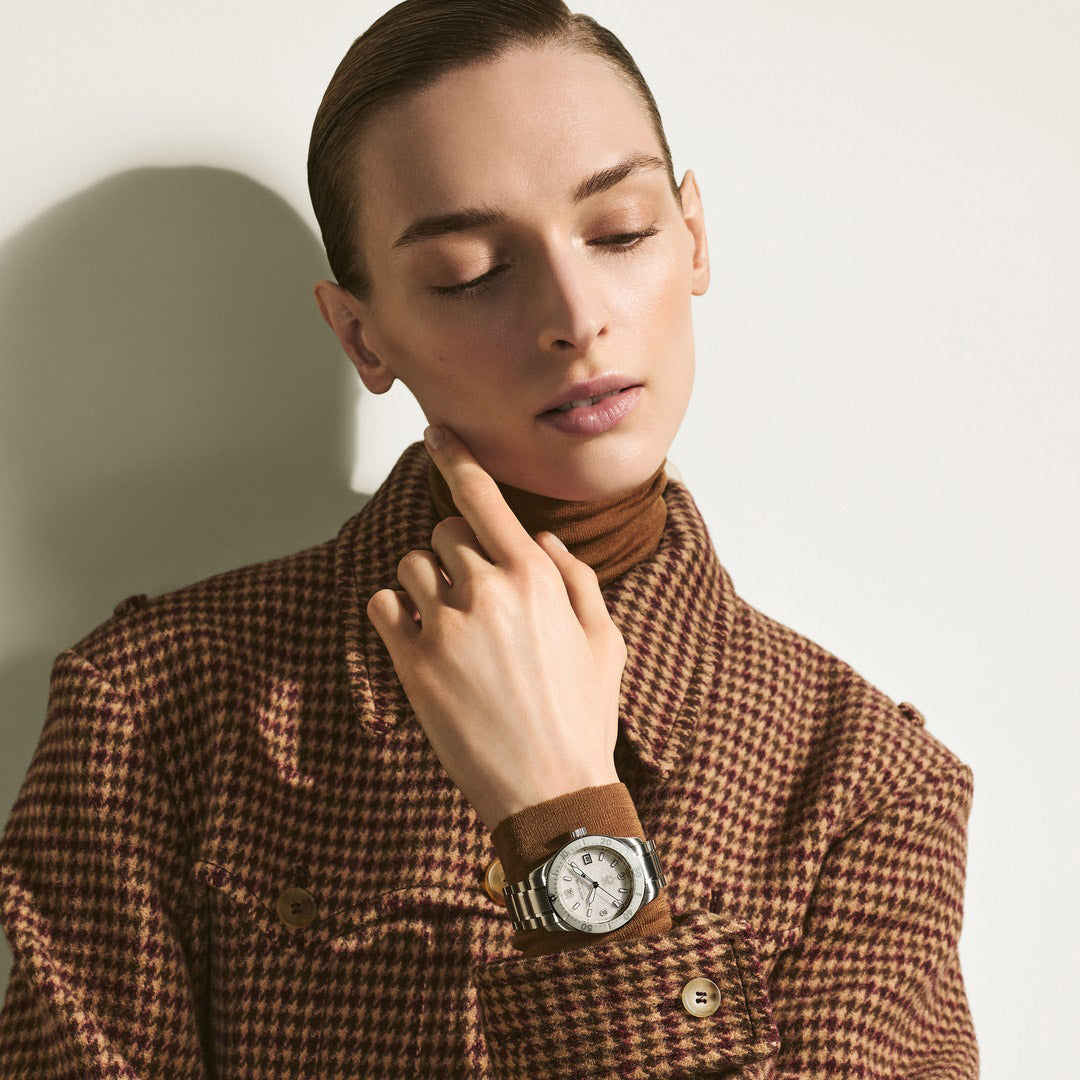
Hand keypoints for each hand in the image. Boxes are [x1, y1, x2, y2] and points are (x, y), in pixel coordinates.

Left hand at [366, 424, 625, 832]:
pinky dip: (395, 610)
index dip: (457, 459)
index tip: (437, 435)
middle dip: (457, 549)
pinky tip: (421, 634)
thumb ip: (575, 578)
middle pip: (445, 531)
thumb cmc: (582, 715)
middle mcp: (486, 592)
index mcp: (535, 578)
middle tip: (476, 591)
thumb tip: (541, 539)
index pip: (484, 499)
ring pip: (411, 565)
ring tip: (452, 620)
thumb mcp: (605, 640)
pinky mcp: (412, 664)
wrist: (549, 790)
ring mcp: (444, 628)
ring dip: (427, 581)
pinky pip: (382, 604)